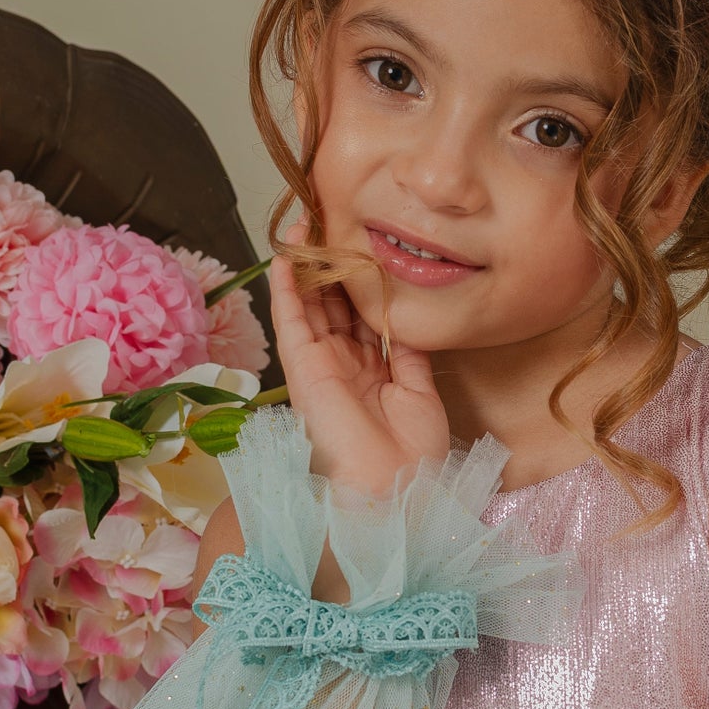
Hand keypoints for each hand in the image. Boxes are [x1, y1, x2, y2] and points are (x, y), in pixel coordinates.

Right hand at [269, 218, 450, 494]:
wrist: (395, 488)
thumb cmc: (413, 455)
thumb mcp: (420, 393)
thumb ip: (408, 353)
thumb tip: (406, 315)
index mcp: (373, 375)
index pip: (364, 318)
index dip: (363, 282)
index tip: (368, 245)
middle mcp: (344, 367)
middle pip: (335, 305)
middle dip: (334, 264)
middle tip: (333, 220)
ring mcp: (321, 366)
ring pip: (311, 305)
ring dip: (308, 265)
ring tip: (307, 222)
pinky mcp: (302, 368)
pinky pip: (291, 319)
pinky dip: (288, 286)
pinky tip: (288, 253)